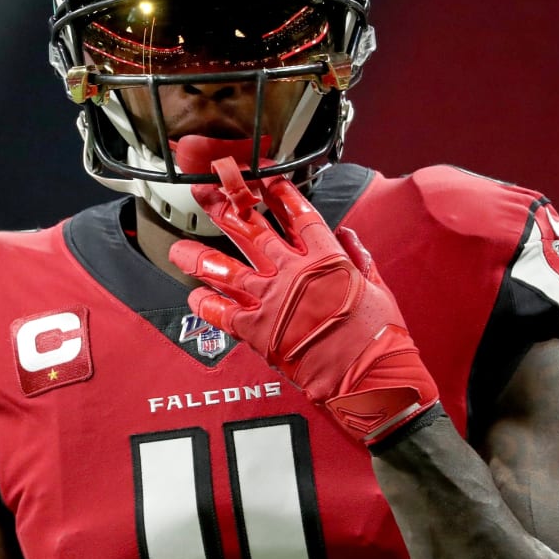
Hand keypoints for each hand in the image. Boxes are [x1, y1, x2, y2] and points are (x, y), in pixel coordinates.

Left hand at [168, 156, 438, 444]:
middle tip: (208, 194)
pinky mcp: (258, 331)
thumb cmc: (379, 338)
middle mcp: (294, 273)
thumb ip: (360, 259)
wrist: (370, 378)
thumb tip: (348, 236)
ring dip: (199, 257)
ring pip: (226, 270)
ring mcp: (273, 300)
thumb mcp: (378, 290)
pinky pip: (223, 314)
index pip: (299, 216)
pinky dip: (205, 306)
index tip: (265, 180)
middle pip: (253, 232)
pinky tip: (193, 298)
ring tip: (178, 249)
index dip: (281, 195)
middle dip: (228, 209)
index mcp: (327, 259)